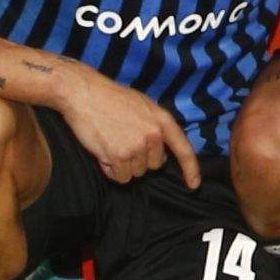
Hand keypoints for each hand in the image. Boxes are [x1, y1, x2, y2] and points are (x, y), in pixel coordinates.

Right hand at [58, 66, 195, 187]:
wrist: (85, 94)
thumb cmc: (111, 99)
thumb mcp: (143, 105)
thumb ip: (155, 127)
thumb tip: (161, 153)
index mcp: (162, 120)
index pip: (183, 149)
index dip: (191, 169)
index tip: (194, 185)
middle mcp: (153, 134)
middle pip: (153, 166)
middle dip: (139, 160)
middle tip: (122, 142)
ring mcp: (137, 146)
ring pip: (135, 173)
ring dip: (122, 165)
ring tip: (111, 143)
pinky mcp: (119, 156)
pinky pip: (120, 177)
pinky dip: (111, 171)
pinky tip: (103, 154)